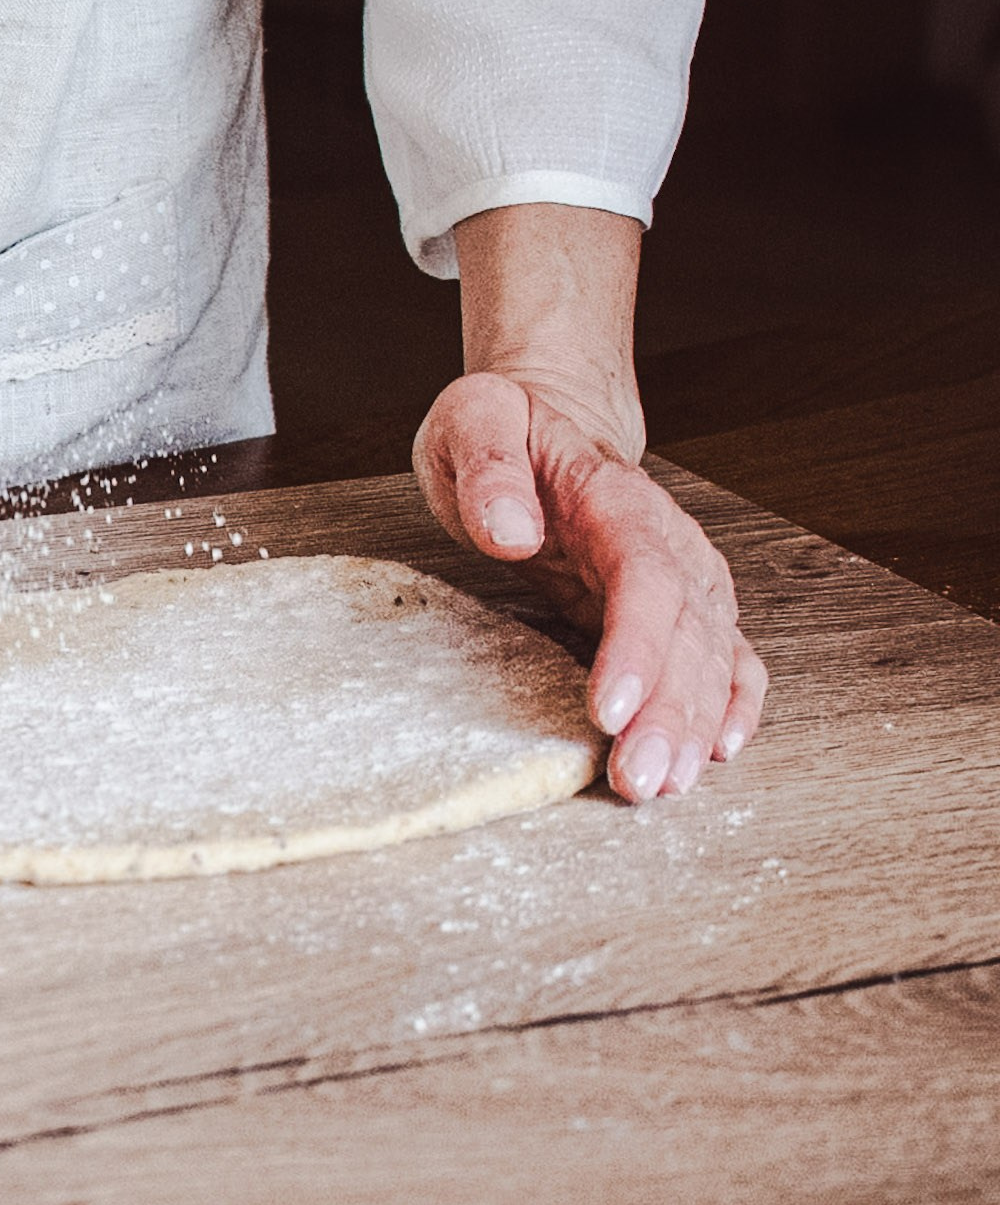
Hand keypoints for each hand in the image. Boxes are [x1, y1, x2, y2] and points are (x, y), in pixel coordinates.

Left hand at [419, 206, 767, 803]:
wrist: (546, 419)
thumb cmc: (504, 429)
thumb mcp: (473, 424)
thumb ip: (489, 470)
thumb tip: (509, 529)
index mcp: (616, 499)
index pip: (643, 578)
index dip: (636, 648)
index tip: (609, 709)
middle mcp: (666, 542)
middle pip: (685, 633)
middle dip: (668, 713)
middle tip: (638, 781)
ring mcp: (680, 578)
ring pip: (709, 657)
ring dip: (694, 726)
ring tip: (664, 785)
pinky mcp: (676, 608)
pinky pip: (724, 658)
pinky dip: (729, 704)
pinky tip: (719, 750)